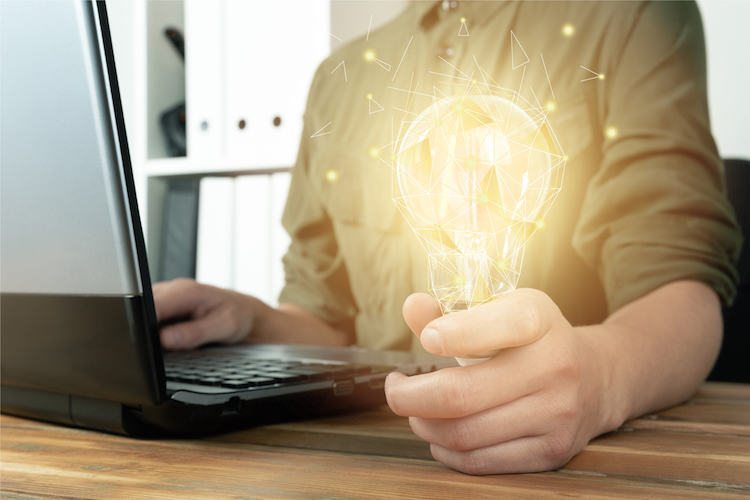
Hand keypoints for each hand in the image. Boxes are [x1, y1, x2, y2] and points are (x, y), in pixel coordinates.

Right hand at [153, 278, 255, 349]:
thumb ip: (194, 333)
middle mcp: (172, 290)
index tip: (147, 342)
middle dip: (144, 329)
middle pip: (142, 309)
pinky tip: (170, 338)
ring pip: (143, 315)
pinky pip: (150, 319)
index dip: (143, 324)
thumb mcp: (224, 326)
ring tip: (172, 341)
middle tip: (162, 348)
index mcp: (186, 291)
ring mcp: (166, 298)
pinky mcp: (164, 307)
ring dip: (149, 331)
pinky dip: (154, 331)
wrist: (244, 312)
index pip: (151, 304)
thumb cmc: (237, 315)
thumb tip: (165, 339)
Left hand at [384, 290, 618, 474]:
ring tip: (416, 411)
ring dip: (424, 425)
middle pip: (462, 394)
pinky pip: (480, 461)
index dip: (454, 333)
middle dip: (409, 397)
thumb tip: (412, 306)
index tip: (427, 340)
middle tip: (395, 389)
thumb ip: (450, 311)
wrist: (597, 377)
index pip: (498, 325)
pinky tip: (440, 432)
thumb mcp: (500, 310)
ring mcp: (557, 413)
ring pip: (465, 433)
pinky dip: (446, 450)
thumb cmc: (531, 339)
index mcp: (539, 319)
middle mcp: (555, 365)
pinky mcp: (552, 450)